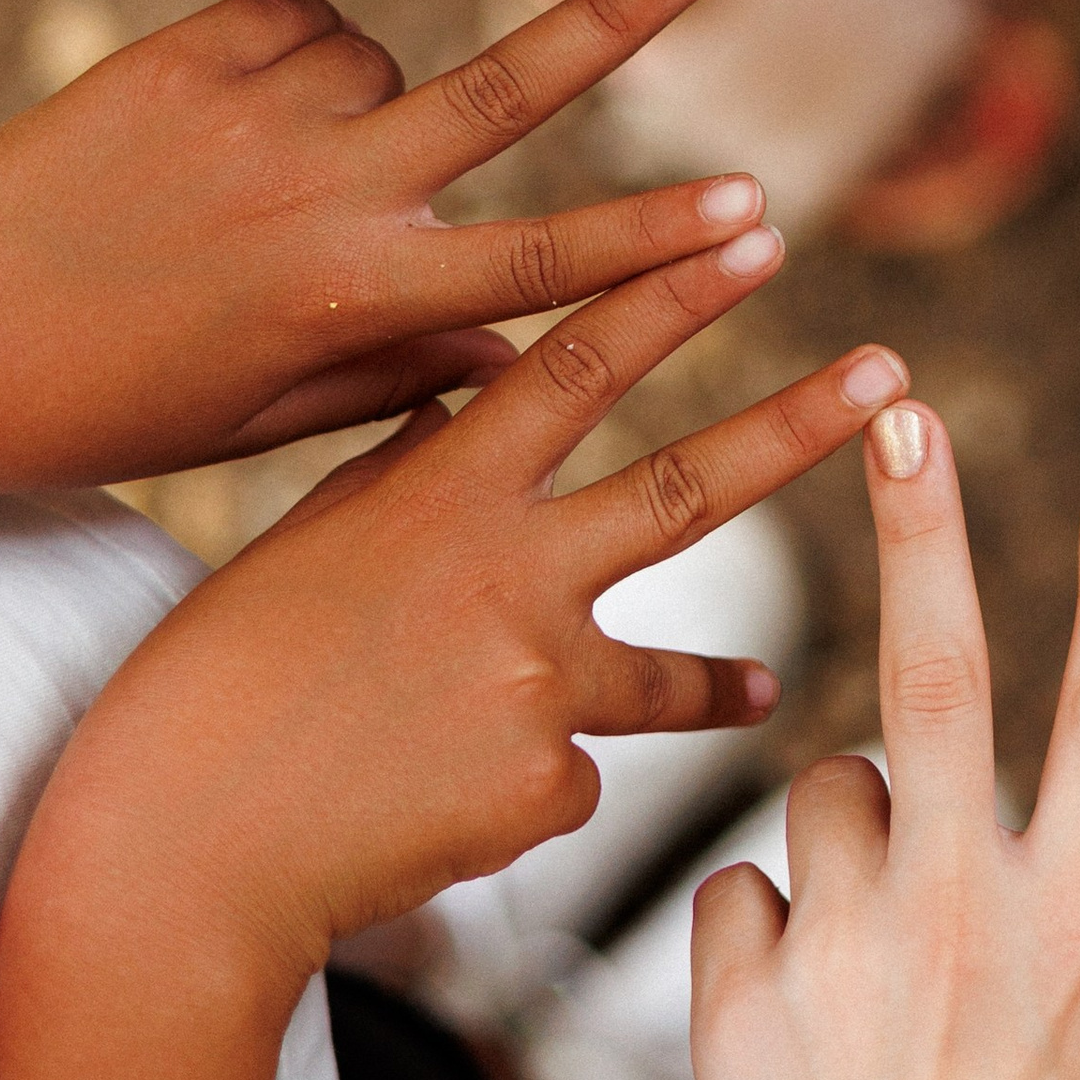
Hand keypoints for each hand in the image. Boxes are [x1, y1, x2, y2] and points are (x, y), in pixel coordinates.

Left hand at [0, 0, 778, 486]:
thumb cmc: (106, 401)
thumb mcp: (267, 418)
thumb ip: (406, 376)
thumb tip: (519, 361)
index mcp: (350, 297)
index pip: (546, 269)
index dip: (662, 244)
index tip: (761, 216)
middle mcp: (317, 191)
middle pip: (509, 87)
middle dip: (626, 14)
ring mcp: (252, 106)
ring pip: (385, 59)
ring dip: (368, 101)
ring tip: (254, 182)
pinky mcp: (191, 46)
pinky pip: (298, 27)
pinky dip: (287, 65)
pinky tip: (214, 125)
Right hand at [40, 260, 912, 998]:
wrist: (184, 848)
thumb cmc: (225, 682)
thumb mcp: (309, 542)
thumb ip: (409, 471)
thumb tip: (472, 396)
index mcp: (441, 496)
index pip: (576, 362)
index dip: (671, 292)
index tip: (754, 230)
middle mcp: (506, 575)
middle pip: (688, 487)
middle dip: (801, 425)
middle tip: (895, 376)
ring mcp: (536, 685)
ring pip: (668, 683)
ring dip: (719, 686)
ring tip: (762, 688)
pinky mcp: (545, 789)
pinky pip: (570, 780)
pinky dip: (523, 791)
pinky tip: (446, 813)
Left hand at [650, 416, 1079, 1079]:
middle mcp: (963, 909)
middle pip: (943, 668)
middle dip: (929, 522)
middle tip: (900, 408)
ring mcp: (842, 940)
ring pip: (832, 789)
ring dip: (854, 823)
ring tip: (875, 937)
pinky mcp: (739, 986)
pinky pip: (751, 894)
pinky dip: (774, 926)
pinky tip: (798, 1012)